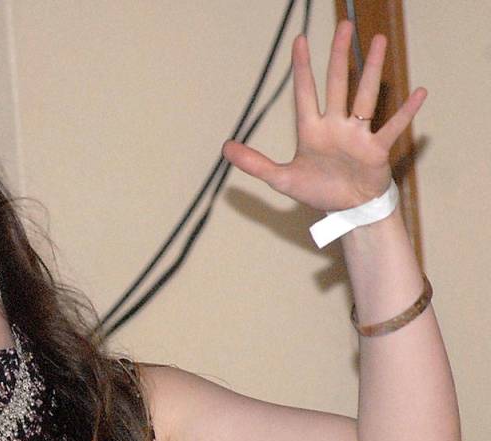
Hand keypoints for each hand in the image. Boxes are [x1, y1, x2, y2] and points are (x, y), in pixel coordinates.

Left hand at [222, 21, 425, 211]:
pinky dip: (406, 112)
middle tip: (344, 25)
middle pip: (337, 83)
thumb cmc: (317, 190)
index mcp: (311, 130)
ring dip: (372, 69)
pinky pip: (392, 127)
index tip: (300, 39)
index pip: (305, 91)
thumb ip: (254, 163)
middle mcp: (335, 125)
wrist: (347, 211)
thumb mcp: (281, 178)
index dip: (302, 66)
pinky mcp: (376, 149)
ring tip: (379, 40)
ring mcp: (357, 134)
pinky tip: (419, 92)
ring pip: (365, 95)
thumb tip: (225, 147)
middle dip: (338, 55)